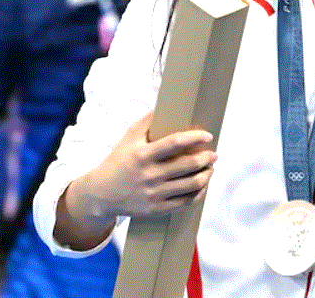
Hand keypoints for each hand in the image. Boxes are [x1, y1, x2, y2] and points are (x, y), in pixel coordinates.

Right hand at [79, 112, 217, 223]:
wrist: (100, 194)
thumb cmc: (118, 161)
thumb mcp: (128, 139)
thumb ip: (147, 122)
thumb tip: (165, 104)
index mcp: (143, 155)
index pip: (175, 142)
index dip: (195, 137)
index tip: (208, 136)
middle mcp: (150, 175)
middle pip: (188, 165)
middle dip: (207, 158)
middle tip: (213, 153)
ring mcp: (154, 194)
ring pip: (192, 185)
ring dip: (207, 174)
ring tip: (211, 168)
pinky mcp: (157, 209)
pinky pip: (186, 202)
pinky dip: (199, 192)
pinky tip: (202, 184)